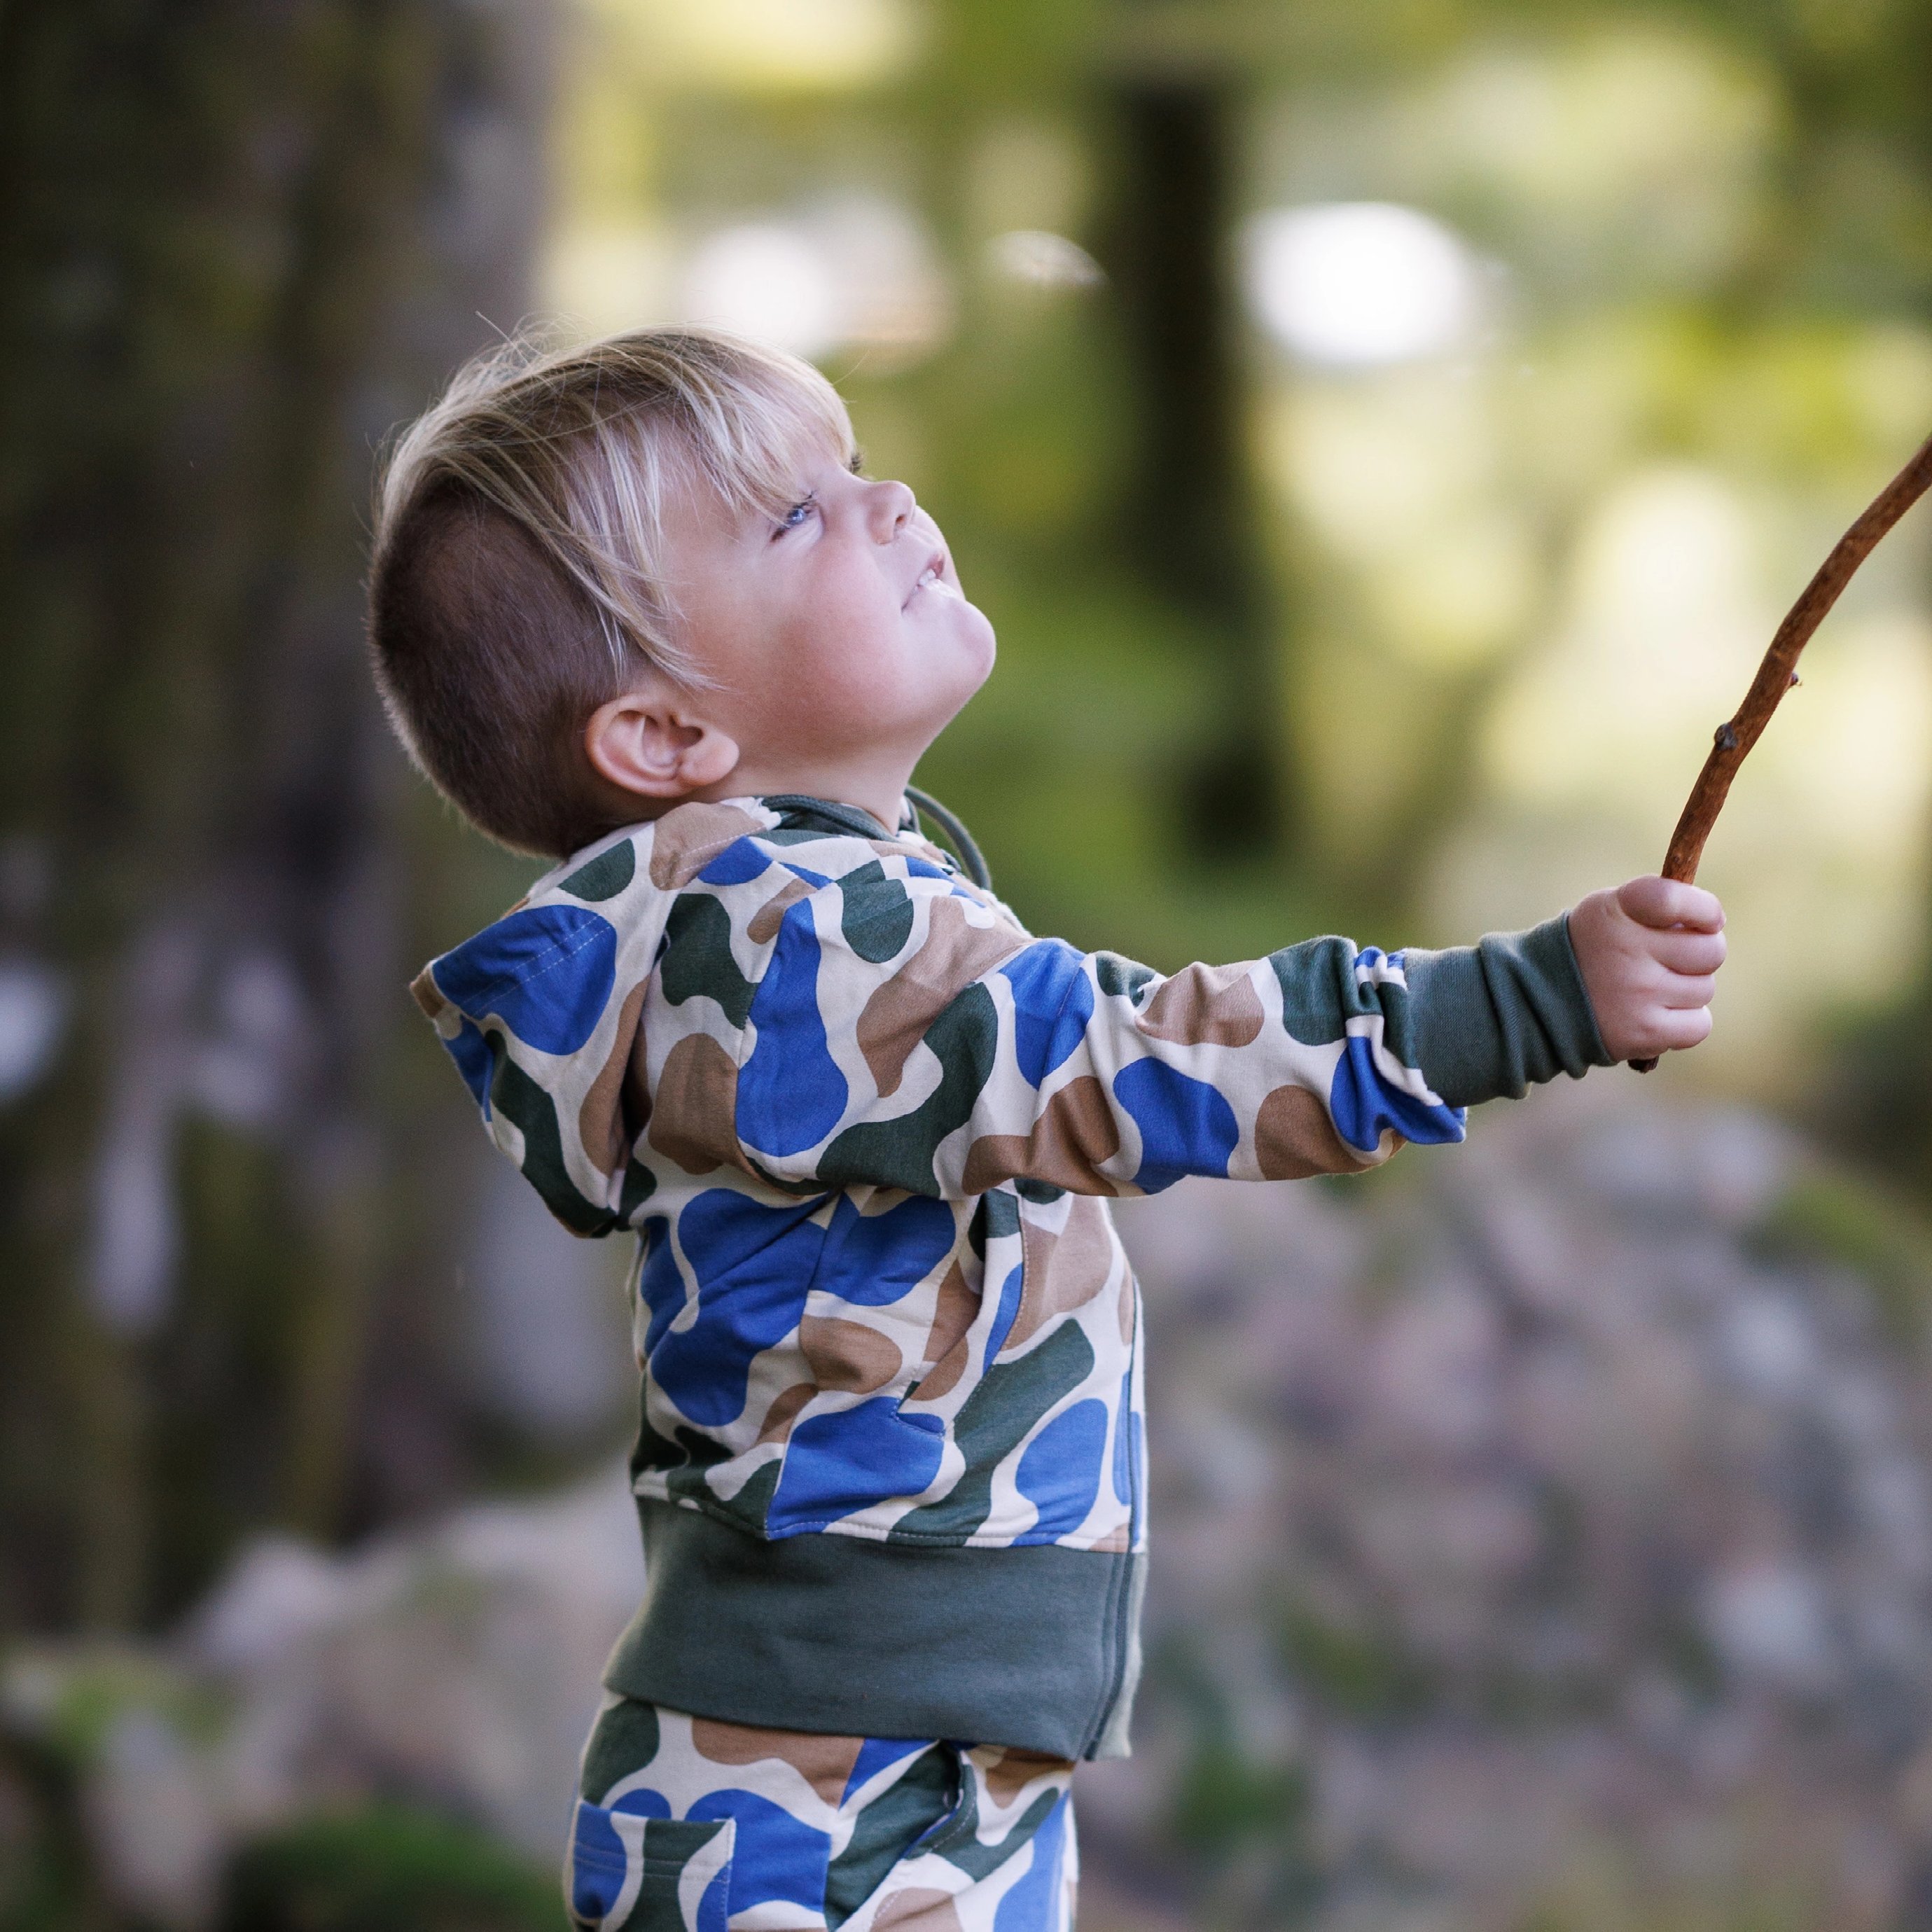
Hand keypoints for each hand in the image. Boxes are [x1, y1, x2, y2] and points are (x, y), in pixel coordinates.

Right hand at [1568, 877, 1725, 1062]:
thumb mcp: (1613, 911)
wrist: (1541, 1001)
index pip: (1677, 900)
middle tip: (1674, 959)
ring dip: (1686, 990)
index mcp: (1618, 910)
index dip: (1705, 910)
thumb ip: (1661, 907)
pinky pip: (1698, 1025)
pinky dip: (1685, 1023)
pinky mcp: (1643, 1032)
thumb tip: (1715, 925)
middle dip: (1701, 954)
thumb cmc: (1594, 948)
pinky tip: (1657, 1015)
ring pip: (1705, 990)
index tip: (1708, 920)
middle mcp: (1627, 949)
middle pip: (1711, 950)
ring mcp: (1637, 993)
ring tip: (1651, 989)